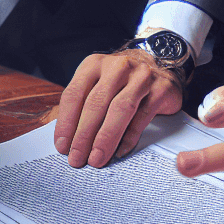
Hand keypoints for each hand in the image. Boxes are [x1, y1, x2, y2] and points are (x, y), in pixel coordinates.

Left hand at [54, 50, 186, 167]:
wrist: (159, 67)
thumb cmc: (121, 82)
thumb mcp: (96, 85)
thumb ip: (79, 106)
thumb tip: (62, 139)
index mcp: (94, 64)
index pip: (74, 94)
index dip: (66, 123)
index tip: (62, 146)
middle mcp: (117, 66)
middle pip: (96, 103)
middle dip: (84, 135)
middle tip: (77, 158)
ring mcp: (141, 76)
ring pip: (120, 109)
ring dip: (105, 138)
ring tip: (96, 158)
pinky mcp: (161, 88)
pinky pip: (142, 116)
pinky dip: (130, 136)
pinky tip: (120, 151)